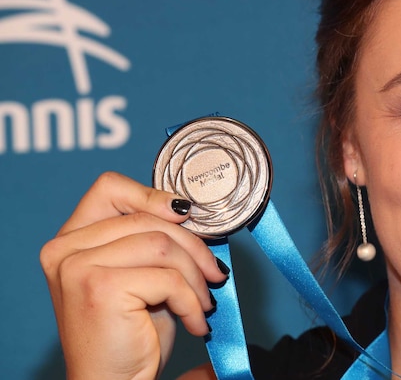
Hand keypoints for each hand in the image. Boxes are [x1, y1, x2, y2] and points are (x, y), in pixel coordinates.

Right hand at [40, 172, 227, 378]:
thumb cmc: (131, 333)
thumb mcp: (143, 274)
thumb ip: (154, 239)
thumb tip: (195, 211)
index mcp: (71, 240)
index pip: (109, 188)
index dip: (153, 195)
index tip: (188, 216)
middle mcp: (65, 250)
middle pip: (147, 218)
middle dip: (194, 246)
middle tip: (214, 274)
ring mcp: (78, 267)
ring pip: (162, 244)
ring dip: (195, 277)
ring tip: (203, 303)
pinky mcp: (100, 287)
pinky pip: (168, 278)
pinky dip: (191, 300)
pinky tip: (195, 322)